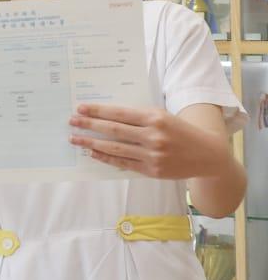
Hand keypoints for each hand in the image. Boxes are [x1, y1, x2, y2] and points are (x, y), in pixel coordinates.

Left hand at [69, 103, 223, 179]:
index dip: (98, 111)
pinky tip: (92, 153)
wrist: (208, 154)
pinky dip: (106, 157)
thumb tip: (106, 114)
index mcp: (156, 118)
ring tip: (75, 139)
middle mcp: (153, 136)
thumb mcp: (163, 116)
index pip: (119, 113)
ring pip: (115, 148)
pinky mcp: (152, 170)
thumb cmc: (180, 131)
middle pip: (113, 130)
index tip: (80, 108)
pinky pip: (123, 163)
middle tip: (71, 122)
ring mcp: (152, 155)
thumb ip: (138, 116)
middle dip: (89, 125)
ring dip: (91, 143)